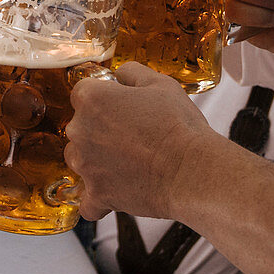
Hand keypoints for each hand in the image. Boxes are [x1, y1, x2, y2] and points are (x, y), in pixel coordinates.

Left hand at [64, 63, 212, 220]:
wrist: (193, 170)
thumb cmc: (178, 127)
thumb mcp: (160, 83)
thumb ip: (131, 72)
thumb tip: (120, 75)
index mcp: (91, 99)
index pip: (83, 93)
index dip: (104, 98)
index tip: (119, 106)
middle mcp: (80, 130)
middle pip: (80, 126)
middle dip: (100, 130)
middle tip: (131, 135)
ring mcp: (86, 165)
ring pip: (80, 159)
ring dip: (96, 160)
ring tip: (128, 161)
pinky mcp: (97, 194)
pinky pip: (87, 201)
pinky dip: (98, 198)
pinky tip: (114, 192)